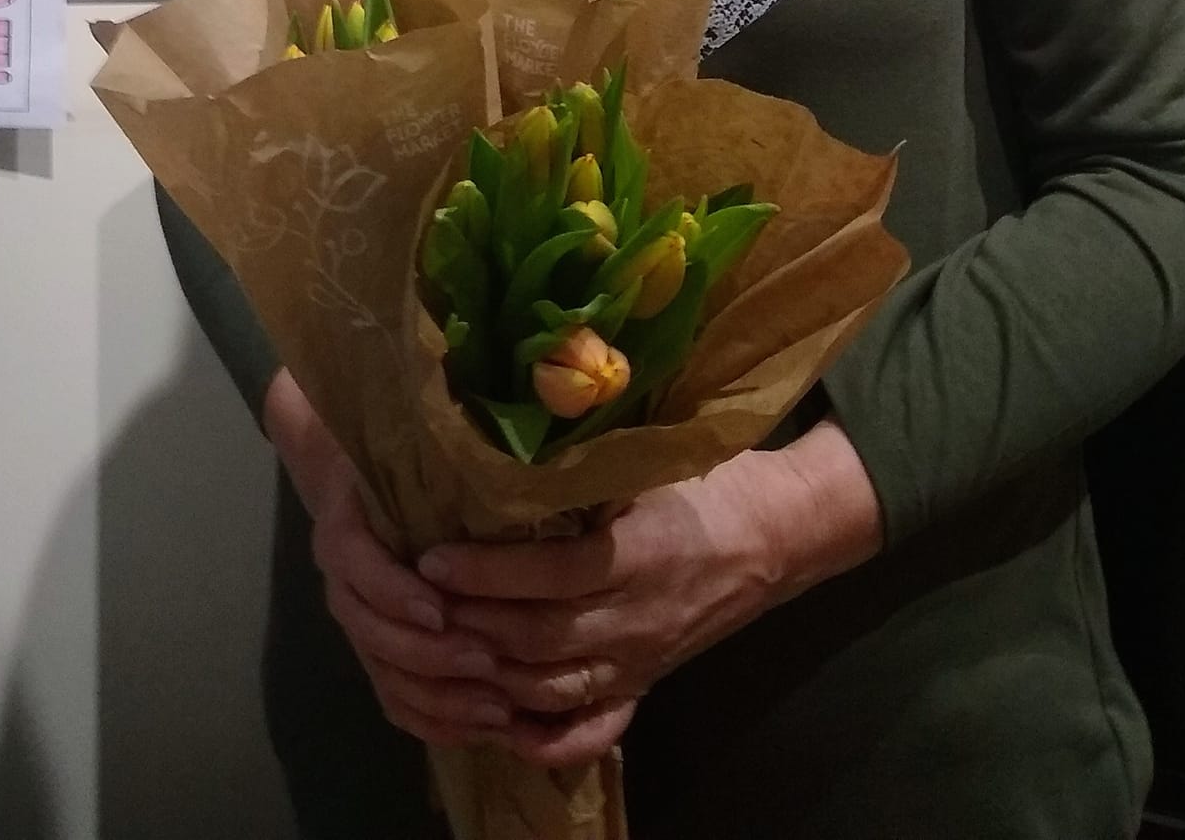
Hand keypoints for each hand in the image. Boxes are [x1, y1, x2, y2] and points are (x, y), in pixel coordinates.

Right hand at [265, 372, 512, 751]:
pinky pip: (395, 701)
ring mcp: (358, 623)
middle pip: (372, 633)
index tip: (440, 609)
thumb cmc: (396, 457)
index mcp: (344, 528)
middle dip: (432, 655)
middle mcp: (342, 583)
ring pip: (386, 675)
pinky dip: (436, 722)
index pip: (358, 566)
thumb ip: (438, 463)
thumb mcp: (408, 450)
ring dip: (442, 699)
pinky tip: (482, 729)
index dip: (394, 593)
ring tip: (498, 707)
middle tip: (490, 664)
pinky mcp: (375, 654)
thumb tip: (494, 455)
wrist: (353, 476)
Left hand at [418, 422, 881, 765]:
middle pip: (540, 637)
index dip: (487, 571)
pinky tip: (497, 724)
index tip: (430, 557)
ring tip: (435, 648)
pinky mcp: (644, 685)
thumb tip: (500, 447)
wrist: (772, 536)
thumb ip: (583, 468)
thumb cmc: (700, 483)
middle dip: (470, 623)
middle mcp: (639, 618)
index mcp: (640, 554)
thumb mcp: (647, 465)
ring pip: (552, 686)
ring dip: (489, 674)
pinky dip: (543, 737)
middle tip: (413, 603)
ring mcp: (641, 660)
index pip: (551, 574)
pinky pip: (592, 727)